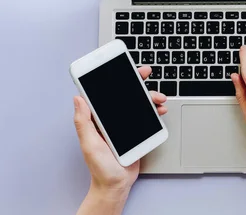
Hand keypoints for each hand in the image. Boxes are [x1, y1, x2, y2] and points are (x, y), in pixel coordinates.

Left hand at [73, 66, 167, 195]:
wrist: (116, 185)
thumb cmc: (100, 167)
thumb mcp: (89, 143)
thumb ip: (83, 121)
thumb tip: (77, 99)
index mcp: (99, 118)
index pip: (107, 93)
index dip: (115, 77)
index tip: (123, 67)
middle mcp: (113, 118)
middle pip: (126, 94)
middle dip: (137, 81)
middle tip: (145, 73)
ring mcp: (126, 124)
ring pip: (140, 103)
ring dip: (150, 96)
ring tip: (158, 98)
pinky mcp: (138, 131)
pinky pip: (148, 116)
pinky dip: (156, 110)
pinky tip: (160, 109)